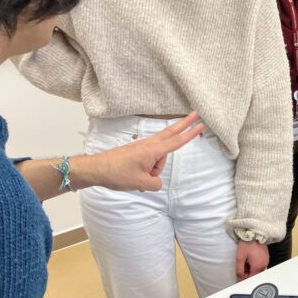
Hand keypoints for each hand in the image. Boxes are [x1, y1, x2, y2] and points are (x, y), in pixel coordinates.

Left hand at [78, 113, 202, 190]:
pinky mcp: (137, 151)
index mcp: (153, 150)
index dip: (190, 134)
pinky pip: (151, 157)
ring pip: (159, 155)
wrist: (97, 169)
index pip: (176, 141)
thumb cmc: (118, 174)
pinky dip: (151, 166)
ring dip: (155, 168)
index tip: (200, 124)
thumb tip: (156, 180)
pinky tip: (142, 174)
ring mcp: (142, 146)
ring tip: (139, 178)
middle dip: (184, 124)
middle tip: (195, 114)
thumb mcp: (141, 183)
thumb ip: (156, 183)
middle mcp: (149, 144)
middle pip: (171, 134)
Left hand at [236, 240, 268, 279]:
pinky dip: (255, 264)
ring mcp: (266, 261)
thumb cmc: (247, 244)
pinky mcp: (266, 257)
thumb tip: (240, 277)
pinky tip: (250, 258)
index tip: (239, 274)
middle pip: (254, 274)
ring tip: (246, 260)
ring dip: (251, 268)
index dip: (244, 278)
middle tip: (242, 264)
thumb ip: (239, 269)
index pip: (251, 278)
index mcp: (258, 267)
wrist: (254, 233)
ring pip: (257, 270)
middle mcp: (264, 265)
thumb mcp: (240, 257)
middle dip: (247, 272)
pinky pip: (260, 265)